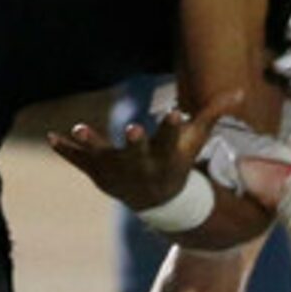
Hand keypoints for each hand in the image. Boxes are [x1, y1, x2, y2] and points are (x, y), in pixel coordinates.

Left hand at [48, 88, 242, 212]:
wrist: (158, 201)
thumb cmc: (178, 162)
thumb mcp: (195, 140)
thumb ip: (212, 113)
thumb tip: (240, 90)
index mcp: (166, 155)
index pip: (171, 138)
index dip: (172, 126)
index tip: (174, 112)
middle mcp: (142, 164)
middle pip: (138, 152)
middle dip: (135, 143)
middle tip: (133, 130)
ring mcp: (118, 170)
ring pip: (103, 156)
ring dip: (91, 143)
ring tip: (79, 129)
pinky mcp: (99, 172)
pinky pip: (80, 161)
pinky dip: (66, 150)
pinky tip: (50, 137)